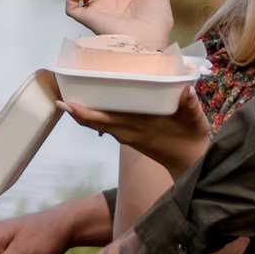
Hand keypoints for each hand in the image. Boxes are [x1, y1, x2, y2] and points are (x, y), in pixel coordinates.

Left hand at [62, 86, 212, 175]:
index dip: (86, 113)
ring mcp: (128, 135)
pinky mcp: (131, 136)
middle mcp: (129, 132)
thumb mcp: (195, 121)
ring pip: (99, 125)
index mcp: (140, 127)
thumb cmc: (192, 138)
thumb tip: (187, 91)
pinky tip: (90, 107)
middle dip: (77, 112)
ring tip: (68, 99)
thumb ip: (190, 106)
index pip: (107, 120)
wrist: (191, 162)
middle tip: (58, 97)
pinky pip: (107, 126)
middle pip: (96, 123)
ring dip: (83, 115)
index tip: (69, 104)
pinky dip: (95, 117)